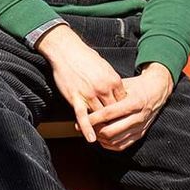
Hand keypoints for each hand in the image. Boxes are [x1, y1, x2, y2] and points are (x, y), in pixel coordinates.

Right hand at [38, 24, 127, 142]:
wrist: (67, 51)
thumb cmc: (86, 57)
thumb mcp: (105, 68)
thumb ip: (112, 81)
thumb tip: (117, 90)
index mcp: (114, 80)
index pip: (122, 101)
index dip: (121, 110)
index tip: (122, 117)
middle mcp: (104, 89)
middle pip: (112, 111)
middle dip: (114, 121)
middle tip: (115, 131)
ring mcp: (90, 94)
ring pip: (99, 115)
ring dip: (101, 126)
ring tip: (103, 137)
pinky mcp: (76, 97)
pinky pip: (83, 116)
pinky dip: (87, 128)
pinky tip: (90, 138)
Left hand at [86, 62, 174, 150]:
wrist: (157, 91)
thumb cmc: (137, 85)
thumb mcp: (124, 84)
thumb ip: (109, 94)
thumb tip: (88, 101)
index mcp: (135, 102)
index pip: (109, 113)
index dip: (93, 118)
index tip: (81, 118)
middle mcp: (139, 117)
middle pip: (111, 131)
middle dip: (95, 130)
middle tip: (85, 126)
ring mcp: (140, 128)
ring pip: (115, 140)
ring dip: (100, 138)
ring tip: (92, 131)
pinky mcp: (140, 134)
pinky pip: (121, 145)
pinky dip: (108, 144)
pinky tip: (101, 137)